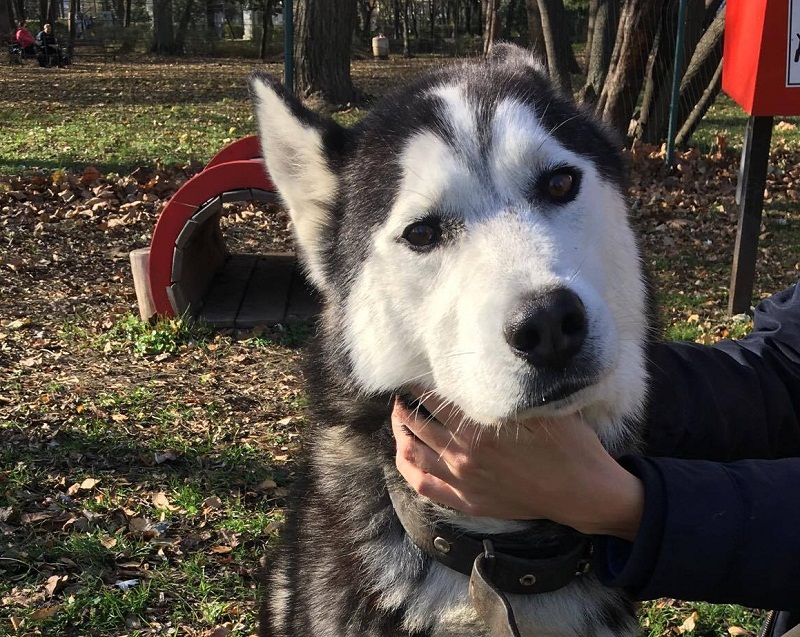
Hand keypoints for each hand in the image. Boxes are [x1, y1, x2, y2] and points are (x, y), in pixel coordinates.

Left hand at [392, 395, 643, 539]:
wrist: (583, 492)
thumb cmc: (567, 444)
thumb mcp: (540, 406)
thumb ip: (506, 392)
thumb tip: (482, 368)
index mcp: (479, 428)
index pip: (434, 397)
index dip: (420, 382)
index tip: (415, 371)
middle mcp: (463, 454)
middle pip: (416, 423)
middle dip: (404, 405)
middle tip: (402, 392)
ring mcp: (463, 481)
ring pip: (413, 455)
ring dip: (400, 434)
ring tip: (399, 419)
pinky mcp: (468, 502)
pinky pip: (426, 487)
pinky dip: (409, 470)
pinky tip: (406, 456)